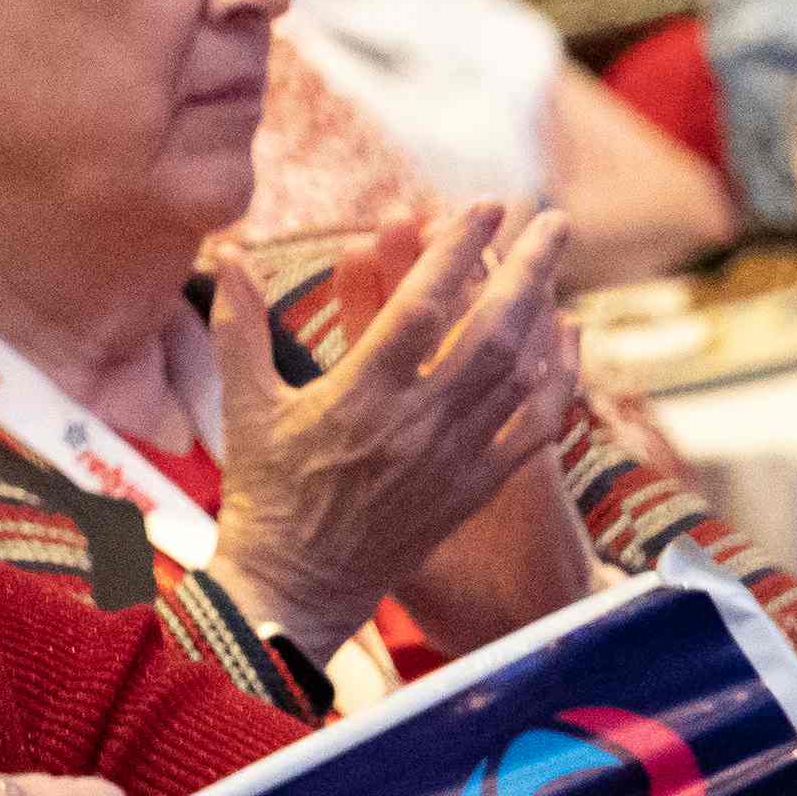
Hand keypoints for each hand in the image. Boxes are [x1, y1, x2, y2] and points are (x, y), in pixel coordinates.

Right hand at [212, 203, 576, 649]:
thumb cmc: (265, 495)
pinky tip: (567, 339)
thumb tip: (229, 251)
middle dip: (529, 267)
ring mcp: (451, 460)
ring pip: (519, 374)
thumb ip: (240, 326)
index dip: (455, 250)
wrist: (295, 589)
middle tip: (554, 219)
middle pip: (491, 331)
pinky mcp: (472, 490)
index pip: (420, 307)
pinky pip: (532, 429)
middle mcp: (414, 425)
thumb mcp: (244, 407)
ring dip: (546, 309)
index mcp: (357, 397)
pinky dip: (557, 379)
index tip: (483, 206)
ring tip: (556, 259)